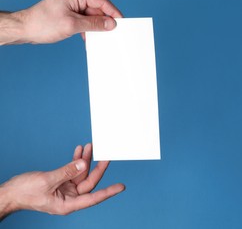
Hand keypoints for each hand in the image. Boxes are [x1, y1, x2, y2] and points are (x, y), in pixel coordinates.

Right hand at [0, 143, 124, 217]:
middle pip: (89, 182)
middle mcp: (69, 198)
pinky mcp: (61, 182)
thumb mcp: (48, 180)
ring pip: (81, 174)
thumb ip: (67, 172)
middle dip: (97, 167)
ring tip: (90, 146)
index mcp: (68, 205)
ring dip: (85, 160)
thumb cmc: (25, 192)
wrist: (10, 192)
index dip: (108, 192)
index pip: (93, 198)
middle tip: (106, 155)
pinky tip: (79, 150)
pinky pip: (72, 171)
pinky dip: (75, 160)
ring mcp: (65, 190)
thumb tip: (84, 164)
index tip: (121, 187)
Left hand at [12, 0, 122, 43]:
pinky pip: (85, 19)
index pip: (102, 1)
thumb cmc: (43, 23)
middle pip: (98, 9)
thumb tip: (110, 24)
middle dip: (104, 22)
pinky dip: (88, 29)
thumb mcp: (72, 25)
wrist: (25, 29)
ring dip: (95, 27)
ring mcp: (72, 4)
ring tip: (96, 37)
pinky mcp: (70, 12)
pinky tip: (88, 37)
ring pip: (92, 16)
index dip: (113, 12)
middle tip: (110, 34)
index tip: (121, 23)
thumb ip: (94, 23)